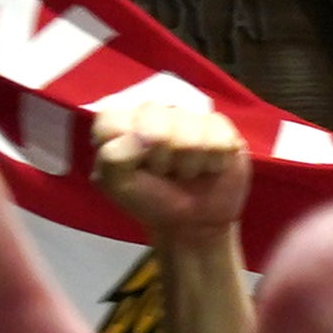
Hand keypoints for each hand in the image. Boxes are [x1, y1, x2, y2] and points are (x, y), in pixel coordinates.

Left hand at [86, 75, 250, 239]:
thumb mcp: (117, 184)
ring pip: (190, 134)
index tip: (133, 169)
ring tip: (186, 171)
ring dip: (189, 164)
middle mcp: (153, 111)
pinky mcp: (220, 125)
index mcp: (121, 121)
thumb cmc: (151, 199)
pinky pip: (219, 139)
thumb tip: (142, 136)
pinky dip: (214, 162)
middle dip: (161, 160)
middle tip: (164, 172)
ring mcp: (188, 115)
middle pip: (156, 126)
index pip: (113, 120)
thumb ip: (113, 157)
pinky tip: (208, 166)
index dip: (124, 152)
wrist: (193, 221)